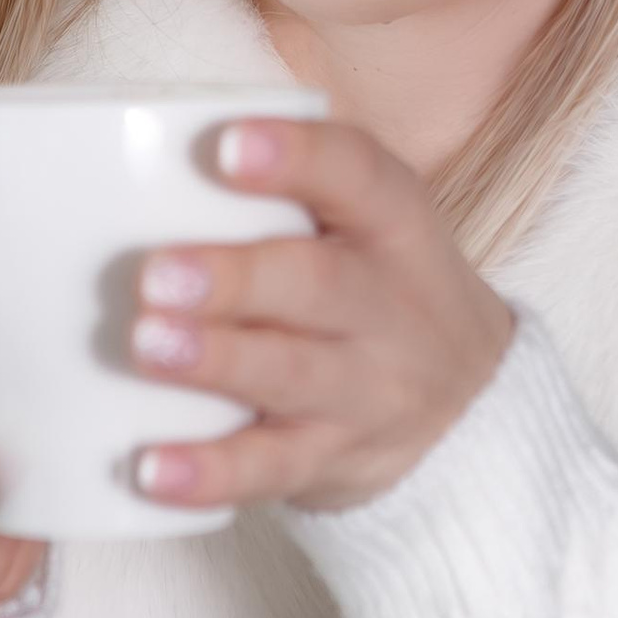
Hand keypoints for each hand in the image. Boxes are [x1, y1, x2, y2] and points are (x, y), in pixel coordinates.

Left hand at [123, 115, 513, 516]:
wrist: (471, 407)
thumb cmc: (378, 288)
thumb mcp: (365, 221)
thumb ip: (286, 183)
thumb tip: (146, 145)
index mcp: (391, 223)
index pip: (357, 176)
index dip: (296, 158)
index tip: (227, 147)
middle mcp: (387, 305)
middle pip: (318, 285)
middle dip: (237, 278)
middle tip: (157, 272)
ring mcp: (364, 389)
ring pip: (291, 375)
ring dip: (217, 361)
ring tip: (147, 346)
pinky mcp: (330, 458)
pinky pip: (270, 469)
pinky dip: (209, 472)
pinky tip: (149, 469)